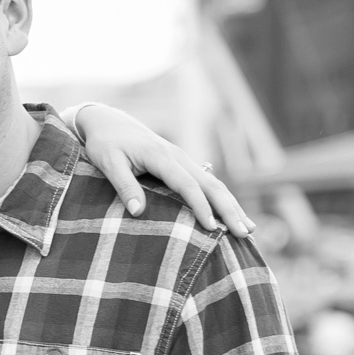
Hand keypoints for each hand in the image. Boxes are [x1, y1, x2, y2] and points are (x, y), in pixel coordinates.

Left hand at [76, 102, 254, 234]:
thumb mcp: (108, 163)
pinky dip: (222, 199)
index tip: (212, 228)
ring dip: (232, 205)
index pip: (188, 185)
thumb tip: (137, 211)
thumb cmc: (105, 143)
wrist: (108, 121)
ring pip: (214, 183)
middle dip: (229, 209)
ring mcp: (183, 160)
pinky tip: (231, 215)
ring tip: (248, 228)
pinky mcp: (182, 164)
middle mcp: (179, 157)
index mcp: (161, 157)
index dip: (201, 207)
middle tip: (245, 232)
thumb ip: (123, 185)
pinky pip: (207, 183)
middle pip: (211, 185)